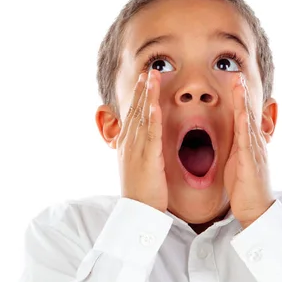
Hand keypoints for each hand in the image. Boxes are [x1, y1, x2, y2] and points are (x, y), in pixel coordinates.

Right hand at [116, 69, 167, 212]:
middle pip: (135, 110)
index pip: (133, 114)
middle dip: (141, 88)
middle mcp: (129, 143)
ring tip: (152, 76)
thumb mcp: (136, 167)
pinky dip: (152, 117)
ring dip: (147, 95)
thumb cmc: (141, 192)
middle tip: (148, 69)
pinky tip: (154, 103)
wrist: (137, 212)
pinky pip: (150, 135)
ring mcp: (137, 150)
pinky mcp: (148, 159)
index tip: (143, 79)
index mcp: (127, 144)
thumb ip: (140, 151)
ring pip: (142, 117)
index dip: (138, 95)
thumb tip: (142, 141)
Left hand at [224, 73, 274, 228]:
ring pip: (248, 121)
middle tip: (236, 71)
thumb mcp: (237, 163)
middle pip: (247, 113)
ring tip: (238, 82)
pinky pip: (247, 139)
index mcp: (248, 144)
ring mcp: (254, 151)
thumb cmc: (244, 189)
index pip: (243, 116)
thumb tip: (230, 136)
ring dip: (243, 101)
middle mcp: (254, 143)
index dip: (238, 98)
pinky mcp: (251, 162)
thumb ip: (235, 147)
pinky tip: (240, 111)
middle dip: (242, 92)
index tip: (233, 80)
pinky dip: (244, 123)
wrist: (256, 211)